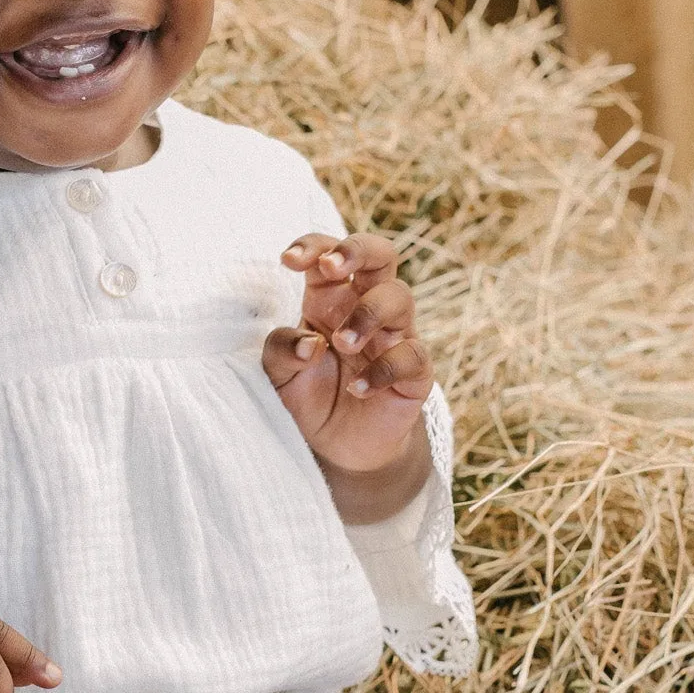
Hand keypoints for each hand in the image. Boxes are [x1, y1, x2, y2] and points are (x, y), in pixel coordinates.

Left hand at [264, 231, 433, 493]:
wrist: (336, 447)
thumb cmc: (308, 396)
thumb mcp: (278, 375)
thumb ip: (281, 351)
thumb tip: (310, 343)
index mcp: (329, 298)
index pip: (328, 253)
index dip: (312, 246)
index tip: (288, 261)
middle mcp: (365, 307)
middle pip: (380, 254)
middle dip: (357, 249)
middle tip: (331, 267)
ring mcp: (394, 336)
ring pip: (399, 297)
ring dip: (368, 313)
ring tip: (342, 345)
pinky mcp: (414, 372)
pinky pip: (412, 356)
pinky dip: (384, 369)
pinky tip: (357, 389)